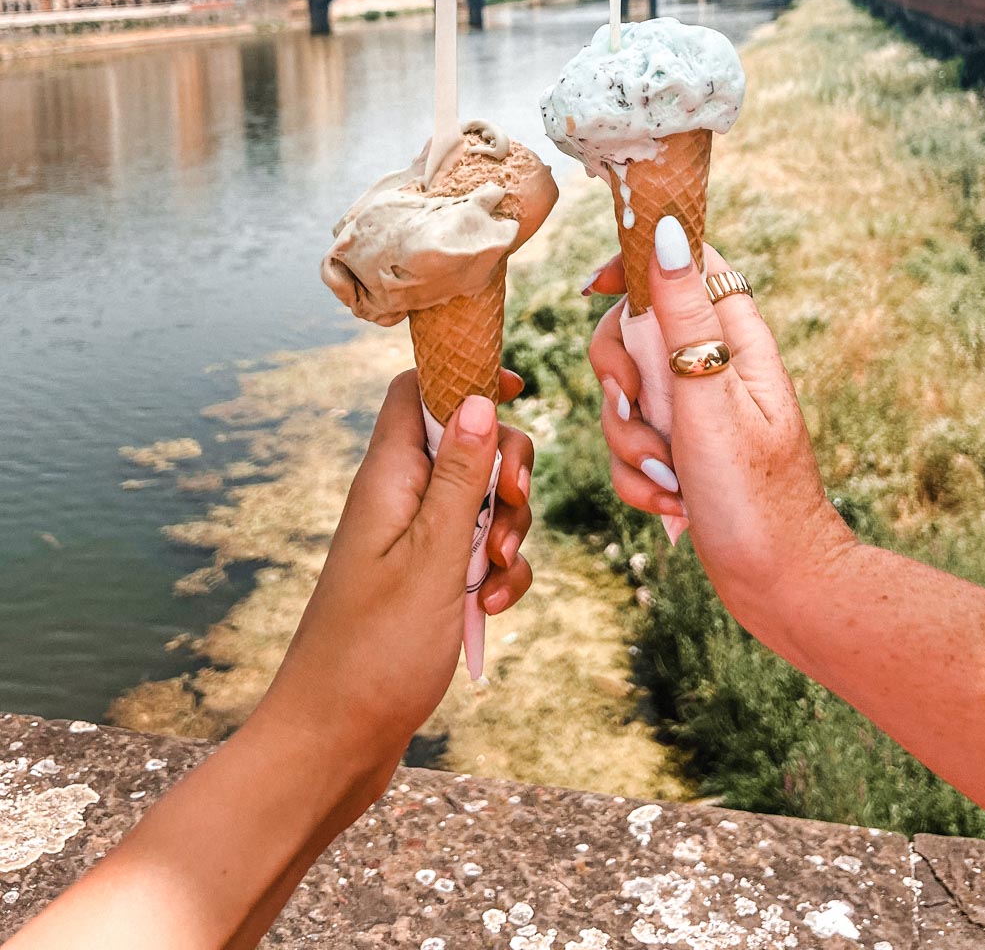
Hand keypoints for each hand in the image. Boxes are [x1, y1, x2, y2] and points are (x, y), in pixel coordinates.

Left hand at [261, 368, 533, 778]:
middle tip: (509, 512)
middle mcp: (397, 500)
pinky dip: (495, 577)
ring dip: (507, 534)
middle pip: (468, 443)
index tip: (515, 389)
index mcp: (388, 477)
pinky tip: (487, 613)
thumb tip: (479, 396)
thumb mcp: (433, 556)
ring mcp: (412, 543)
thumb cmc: (373, 652)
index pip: (418, 389)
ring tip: (489, 584)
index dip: (464, 376)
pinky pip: (477, 556)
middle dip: (508, 473)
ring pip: (482, 503)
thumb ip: (461, 475)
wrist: (334, 743)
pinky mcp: (426, 583)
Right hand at [587, 226, 852, 629]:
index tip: (597, 289)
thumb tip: (667, 231)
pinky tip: (672, 504)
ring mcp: (696, 411)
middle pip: (635, 332)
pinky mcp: (679, 453)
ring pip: (625, 397)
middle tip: (640, 410)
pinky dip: (639, 477)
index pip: (684, 263)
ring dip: (630, 442)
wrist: (779, 586)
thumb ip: (684, 317)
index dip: (637, 263)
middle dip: (620, 379)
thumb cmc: (756, 495)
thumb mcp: (710, 399)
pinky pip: (631, 446)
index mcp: (735, 338)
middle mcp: (714, 366)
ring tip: (670, 478)